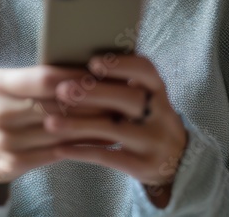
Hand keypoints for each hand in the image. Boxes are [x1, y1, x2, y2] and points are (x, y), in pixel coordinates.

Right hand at [0, 65, 117, 186]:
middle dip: (92, 101)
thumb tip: (80, 68)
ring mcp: (6, 140)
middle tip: (120, 95)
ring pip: (60, 130)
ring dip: (94, 124)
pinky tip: (103, 139)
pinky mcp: (13, 163)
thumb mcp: (2, 85)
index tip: (102, 74)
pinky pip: (56, 153)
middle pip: (56, 105)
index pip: (45, 78)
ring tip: (118, 116)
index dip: (76, 77)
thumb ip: (32, 78)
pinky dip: (83, 146)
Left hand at [44, 53, 188, 204]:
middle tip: (62, 90)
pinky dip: (82, 151)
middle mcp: (161, 114)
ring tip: (50, 122)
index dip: (120, 64)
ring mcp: (154, 141)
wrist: (177, 161)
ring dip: (79, 124)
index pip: (145, 70)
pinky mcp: (143, 166)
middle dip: (93, 93)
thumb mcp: (145, 99)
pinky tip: (60, 148)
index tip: (93, 62)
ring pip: (114, 130)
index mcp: (158, 90)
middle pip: (128, 98)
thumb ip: (120, 85)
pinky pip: (108, 157)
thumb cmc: (146, 120)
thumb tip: (75, 68)